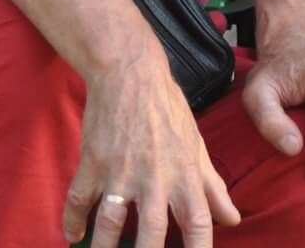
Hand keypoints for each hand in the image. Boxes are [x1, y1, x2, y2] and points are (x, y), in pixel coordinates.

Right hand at [69, 51, 239, 247]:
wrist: (130, 74)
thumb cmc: (168, 110)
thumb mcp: (197, 147)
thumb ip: (213, 187)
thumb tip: (232, 219)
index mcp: (185, 178)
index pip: (198, 227)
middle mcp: (154, 180)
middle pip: (152, 234)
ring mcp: (120, 172)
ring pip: (110, 222)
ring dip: (103, 245)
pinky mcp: (92, 161)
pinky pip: (78, 198)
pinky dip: (72, 219)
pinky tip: (72, 235)